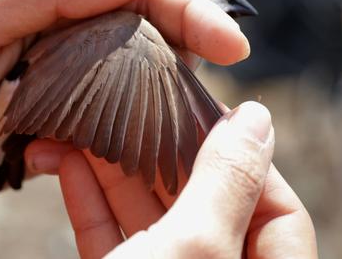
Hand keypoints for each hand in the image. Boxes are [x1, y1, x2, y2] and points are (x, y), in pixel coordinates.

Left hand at [0, 0, 249, 203]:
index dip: (185, 7)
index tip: (228, 43)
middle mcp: (67, 34)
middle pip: (147, 32)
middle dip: (190, 49)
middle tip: (223, 75)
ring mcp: (68, 81)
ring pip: (136, 81)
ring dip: (168, 95)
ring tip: (196, 115)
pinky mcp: (63, 125)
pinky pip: (110, 127)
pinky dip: (132, 135)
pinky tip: (149, 145)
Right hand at [38, 102, 316, 257]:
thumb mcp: (194, 247)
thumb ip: (226, 181)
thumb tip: (257, 116)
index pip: (275, 206)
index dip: (244, 153)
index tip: (203, 105)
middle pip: (199, 200)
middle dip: (159, 148)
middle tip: (131, 97)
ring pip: (144, 213)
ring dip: (111, 167)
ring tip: (86, 119)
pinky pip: (106, 232)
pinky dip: (86, 197)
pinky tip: (67, 159)